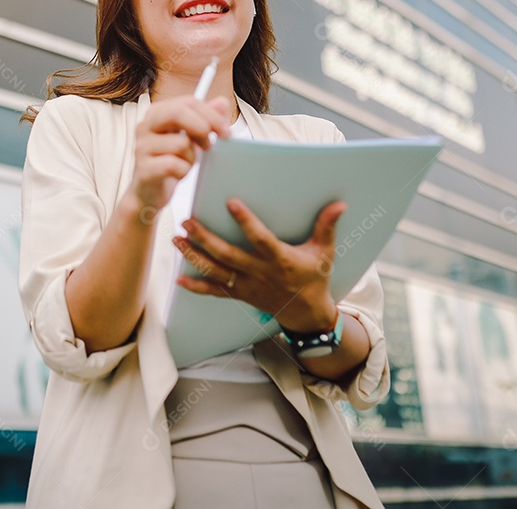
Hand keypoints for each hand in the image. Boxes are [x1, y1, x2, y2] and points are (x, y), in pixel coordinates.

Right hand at [129, 95, 230, 216]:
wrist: (149, 191)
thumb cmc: (170, 160)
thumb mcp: (191, 137)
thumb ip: (206, 118)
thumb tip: (222, 102)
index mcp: (156, 113)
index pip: (188, 102)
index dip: (211, 115)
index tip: (226, 130)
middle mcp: (145, 126)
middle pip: (178, 113)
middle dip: (202, 127)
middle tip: (210, 144)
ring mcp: (142, 147)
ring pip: (181, 143)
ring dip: (191, 156)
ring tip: (186, 162)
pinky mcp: (144, 168)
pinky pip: (174, 165)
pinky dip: (183, 171)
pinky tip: (178, 173)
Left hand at [173, 198, 345, 331]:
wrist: (307, 313)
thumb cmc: (315, 278)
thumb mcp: (325, 253)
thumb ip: (327, 227)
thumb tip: (339, 204)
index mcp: (280, 260)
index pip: (260, 239)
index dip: (246, 221)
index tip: (230, 202)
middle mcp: (259, 273)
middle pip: (228, 255)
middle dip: (205, 238)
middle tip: (187, 221)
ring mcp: (247, 286)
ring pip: (215, 271)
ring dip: (194, 256)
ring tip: (176, 239)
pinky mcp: (239, 294)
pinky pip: (214, 292)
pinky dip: (196, 286)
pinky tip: (179, 277)